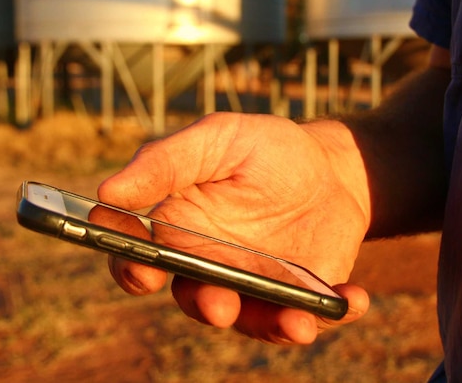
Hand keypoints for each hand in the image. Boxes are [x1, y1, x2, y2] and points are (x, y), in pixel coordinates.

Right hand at [97, 112, 371, 343]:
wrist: (332, 167)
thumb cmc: (264, 148)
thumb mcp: (217, 137)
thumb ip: (165, 161)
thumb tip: (108, 191)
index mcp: (177, 230)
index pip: (138, 259)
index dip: (132, 270)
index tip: (143, 270)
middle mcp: (210, 268)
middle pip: (195, 299)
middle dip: (207, 306)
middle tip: (221, 303)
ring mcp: (256, 288)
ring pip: (254, 321)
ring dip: (273, 325)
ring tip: (300, 322)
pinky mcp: (300, 299)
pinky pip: (312, 317)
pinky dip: (333, 313)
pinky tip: (353, 299)